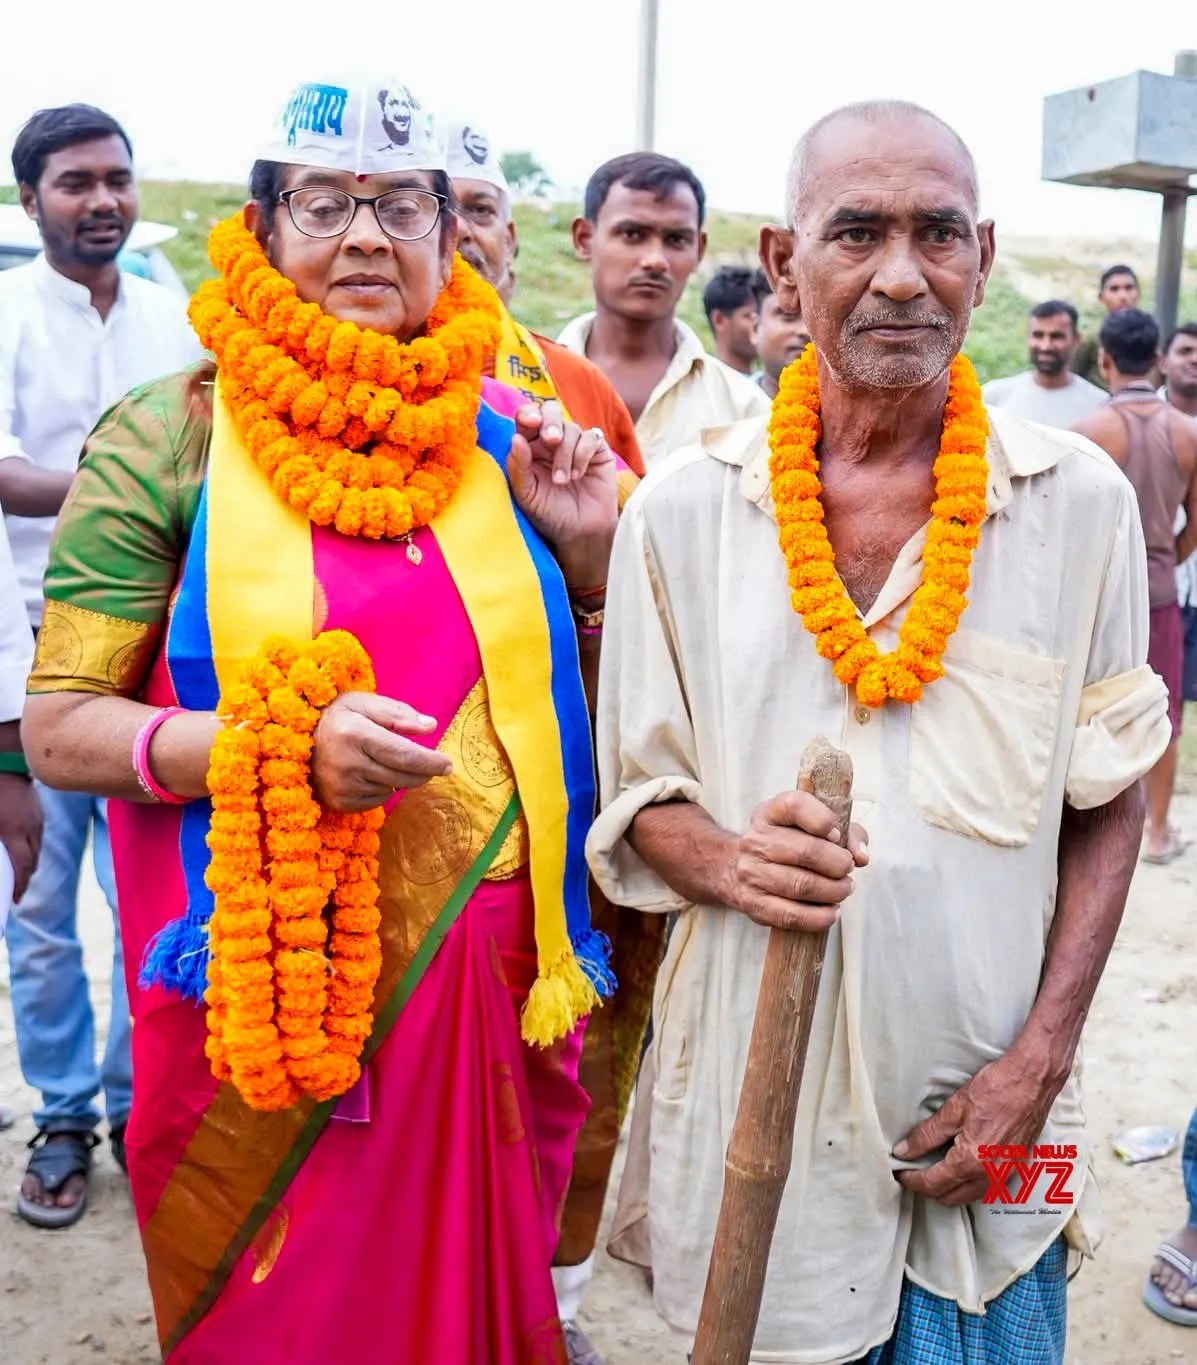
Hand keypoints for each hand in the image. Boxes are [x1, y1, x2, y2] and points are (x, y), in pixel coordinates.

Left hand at [0, 772, 42, 902]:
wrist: (6, 760)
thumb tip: (0, 856)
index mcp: (14, 831)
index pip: (23, 867)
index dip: (20, 886)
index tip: (15, 899)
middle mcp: (31, 828)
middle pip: (33, 861)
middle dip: (25, 878)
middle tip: (15, 890)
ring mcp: (37, 818)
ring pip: (37, 848)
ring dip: (29, 863)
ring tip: (18, 872)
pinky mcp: (38, 810)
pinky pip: (37, 836)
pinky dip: (30, 847)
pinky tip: (20, 847)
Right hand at [311, 693, 452, 813]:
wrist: (295, 739)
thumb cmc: (336, 716)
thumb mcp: (365, 703)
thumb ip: (399, 714)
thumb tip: (431, 726)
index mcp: (355, 734)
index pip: (405, 756)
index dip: (431, 762)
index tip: (448, 764)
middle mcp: (347, 763)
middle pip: (403, 777)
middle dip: (424, 772)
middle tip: (434, 766)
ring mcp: (341, 786)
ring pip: (392, 789)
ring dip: (400, 778)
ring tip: (385, 760)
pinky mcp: (339, 802)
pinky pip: (376, 801)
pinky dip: (382, 788)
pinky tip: (370, 773)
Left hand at [507, 401, 617, 582]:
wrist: (580, 532)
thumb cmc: (548, 514)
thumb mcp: (526, 494)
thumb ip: (518, 467)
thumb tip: (516, 438)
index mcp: (529, 447)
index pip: (526, 419)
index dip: (528, 414)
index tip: (530, 423)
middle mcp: (552, 442)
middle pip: (550, 411)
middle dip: (550, 422)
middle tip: (550, 440)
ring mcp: (575, 444)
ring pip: (571, 428)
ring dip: (566, 454)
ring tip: (563, 481)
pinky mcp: (597, 451)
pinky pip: (591, 436)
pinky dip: (583, 453)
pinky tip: (579, 474)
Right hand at [726, 789, 867, 931]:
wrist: (740, 868)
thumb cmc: (790, 844)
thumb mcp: (815, 827)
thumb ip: (847, 833)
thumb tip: (861, 856)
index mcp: (770, 813)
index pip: (795, 806)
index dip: (824, 820)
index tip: (837, 835)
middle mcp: (756, 840)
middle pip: (805, 851)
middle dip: (838, 864)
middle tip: (847, 870)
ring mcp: (750, 873)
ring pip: (801, 885)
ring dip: (833, 892)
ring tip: (843, 890)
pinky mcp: (752, 903)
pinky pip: (790, 915)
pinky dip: (818, 917)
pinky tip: (831, 912)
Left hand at [893, 1048, 1060, 1205]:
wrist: (1033, 1081)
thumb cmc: (995, 1089)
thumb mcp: (953, 1108)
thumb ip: (926, 1134)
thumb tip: (904, 1151)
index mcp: (970, 1162)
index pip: (932, 1184)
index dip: (910, 1179)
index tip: (898, 1171)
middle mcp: (989, 1176)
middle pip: (949, 1197)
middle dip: (926, 1188)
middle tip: (910, 1171)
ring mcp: (1005, 1175)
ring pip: (968, 1196)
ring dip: (947, 1190)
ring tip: (931, 1169)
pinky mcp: (1015, 1168)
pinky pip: (984, 1188)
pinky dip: (966, 1185)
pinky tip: (958, 1167)